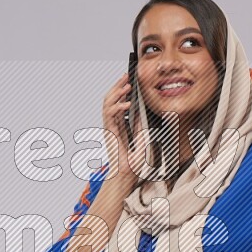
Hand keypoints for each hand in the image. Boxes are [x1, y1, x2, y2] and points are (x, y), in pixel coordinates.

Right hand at [102, 72, 148, 186]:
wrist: (127, 176)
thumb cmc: (132, 162)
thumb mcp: (142, 138)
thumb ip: (140, 124)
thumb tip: (143, 111)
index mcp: (119, 125)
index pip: (117, 102)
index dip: (121, 89)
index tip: (128, 79)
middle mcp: (112, 124)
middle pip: (110, 99)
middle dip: (117, 86)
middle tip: (126, 76)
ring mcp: (109, 128)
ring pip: (107, 104)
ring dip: (116, 93)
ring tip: (126, 86)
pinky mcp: (109, 133)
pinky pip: (110, 116)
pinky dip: (118, 107)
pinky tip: (127, 104)